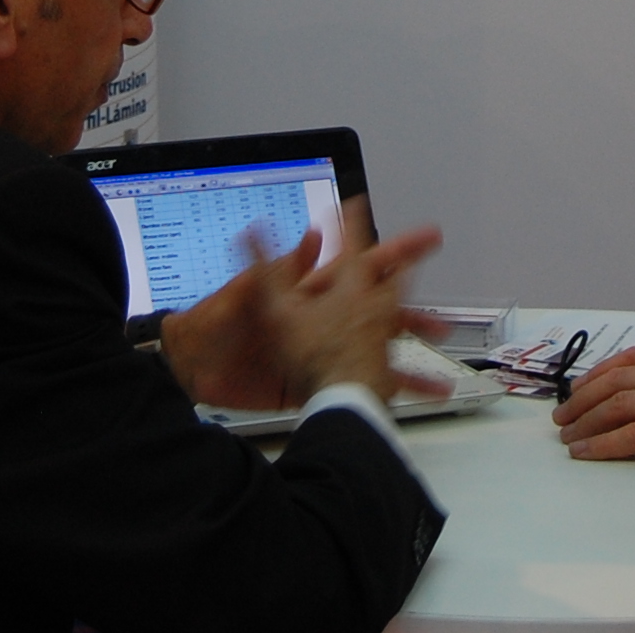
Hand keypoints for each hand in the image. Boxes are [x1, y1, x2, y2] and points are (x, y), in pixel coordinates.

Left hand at [158, 223, 444, 408]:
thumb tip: (309, 237)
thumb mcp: (244, 292)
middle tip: (444, 315)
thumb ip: (279, 266)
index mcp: (309, 290)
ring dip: (406, 355)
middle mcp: (322, 317)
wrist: (190, 373)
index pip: (360, 264)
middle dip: (416, 308)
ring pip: (377, 348)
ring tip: (434, 371)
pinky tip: (415, 396)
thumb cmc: (212, 327)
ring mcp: (322, 349)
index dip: (394, 252)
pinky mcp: (315, 379)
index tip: (425, 241)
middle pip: (379, 306)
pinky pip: (360, 384)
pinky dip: (390, 389)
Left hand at [552, 346, 634, 460]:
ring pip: (615, 406)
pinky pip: (629, 436)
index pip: (629, 358)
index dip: (599, 372)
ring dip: (586, 422)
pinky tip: (585, 451)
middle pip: (614, 381)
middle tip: (563, 415)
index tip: (580, 386)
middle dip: (582, 399)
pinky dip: (602, 444)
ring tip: (568, 435)